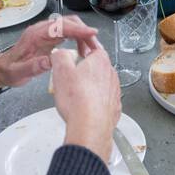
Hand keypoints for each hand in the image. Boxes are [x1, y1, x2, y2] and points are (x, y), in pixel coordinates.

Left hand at [0, 15, 102, 88]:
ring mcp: (46, 33)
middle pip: (68, 22)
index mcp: (36, 34)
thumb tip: (51, 61)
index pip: (61, 26)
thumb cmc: (9, 71)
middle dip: (84, 31)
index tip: (92, 34)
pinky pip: (67, 33)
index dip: (78, 29)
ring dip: (82, 35)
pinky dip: (78, 39)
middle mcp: (42, 30)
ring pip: (69, 26)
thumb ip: (33, 67)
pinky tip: (82, 51)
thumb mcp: (18, 72)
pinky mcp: (50, 38)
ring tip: (90, 51)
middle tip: (95, 47)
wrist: (2, 69)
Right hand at [50, 43, 122, 161]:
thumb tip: (59, 53)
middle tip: (69, 76)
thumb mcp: (60, 70)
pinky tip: (83, 106)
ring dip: (89, 86)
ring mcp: (114, 91)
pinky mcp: (114, 107)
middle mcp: (111, 74)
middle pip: (96, 66)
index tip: (77, 50)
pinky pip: (103, 99)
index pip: (93, 46)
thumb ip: (60, 56)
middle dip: (84, 69)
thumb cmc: (78, 100)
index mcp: (100, 61)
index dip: (83, 47)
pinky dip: (94, 101)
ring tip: (74, 94)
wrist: (90, 127)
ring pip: (100, 83)